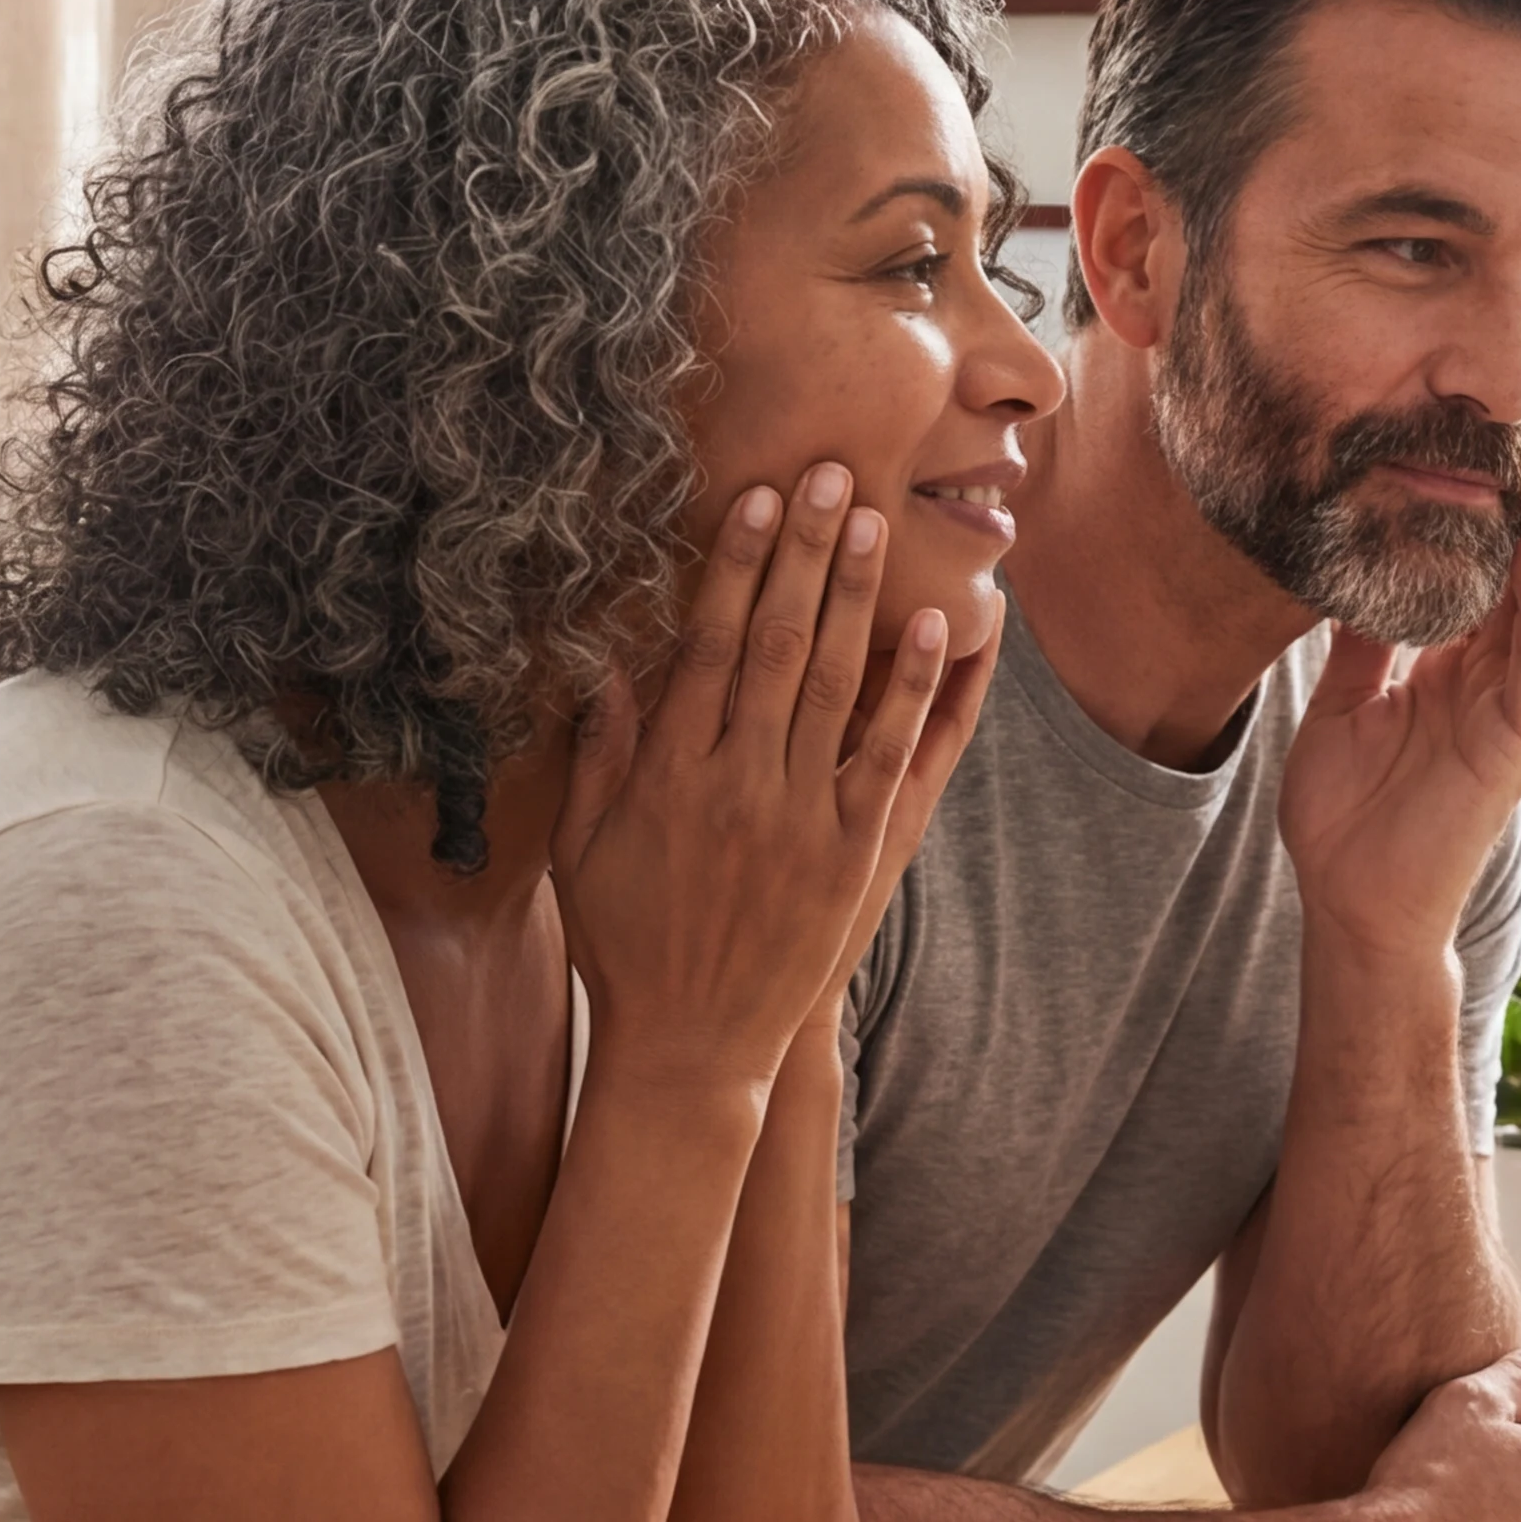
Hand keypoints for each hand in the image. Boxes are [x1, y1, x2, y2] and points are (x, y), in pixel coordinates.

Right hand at [553, 464, 969, 1086]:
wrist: (689, 1047)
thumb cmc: (626, 945)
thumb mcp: (582, 849)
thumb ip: (595, 757)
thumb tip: (600, 667)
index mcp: (667, 773)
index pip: (707, 644)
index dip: (735, 567)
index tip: (756, 501)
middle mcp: (735, 782)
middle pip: (777, 642)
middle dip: (804, 553)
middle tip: (831, 474)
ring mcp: (798, 816)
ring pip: (834, 682)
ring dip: (857, 596)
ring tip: (876, 522)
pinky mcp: (851, 853)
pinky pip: (889, 753)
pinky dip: (913, 687)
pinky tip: (938, 627)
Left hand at [1282, 458, 1520, 963]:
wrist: (1351, 906)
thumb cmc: (1348, 819)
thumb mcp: (1343, 705)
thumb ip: (1362, 643)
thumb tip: (1350, 574)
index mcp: (1454, 671)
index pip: (1485, 576)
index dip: (1493, 515)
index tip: (1488, 449)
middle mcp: (1492, 683)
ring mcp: (1510, 712)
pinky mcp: (1514, 745)